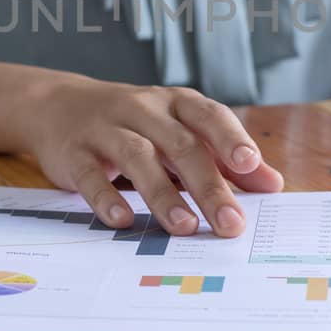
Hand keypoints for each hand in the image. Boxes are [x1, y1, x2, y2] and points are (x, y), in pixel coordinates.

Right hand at [24, 81, 284, 237]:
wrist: (58, 106)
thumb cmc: (135, 124)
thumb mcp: (179, 130)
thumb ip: (224, 157)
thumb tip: (273, 184)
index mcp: (176, 103)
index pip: (209, 116)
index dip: (230, 139)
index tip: (250, 165)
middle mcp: (144, 110)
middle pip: (180, 146)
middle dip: (208, 186)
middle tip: (229, 223)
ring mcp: (106, 129)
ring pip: (138, 158)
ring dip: (163, 194)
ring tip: (185, 227)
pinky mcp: (75, 153)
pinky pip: (90, 176)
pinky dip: (106, 198)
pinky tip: (123, 220)